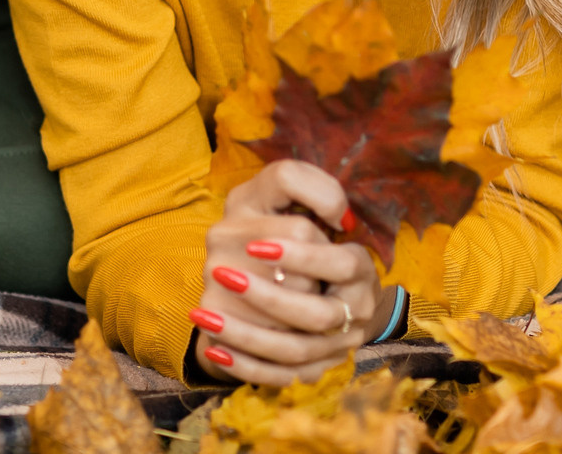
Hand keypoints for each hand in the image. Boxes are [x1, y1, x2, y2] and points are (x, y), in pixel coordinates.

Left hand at [186, 160, 395, 386]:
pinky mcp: (310, 369)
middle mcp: (353, 308)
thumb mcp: (284, 194)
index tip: (253, 245)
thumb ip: (299, 184)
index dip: (300, 257)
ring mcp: (334, 344)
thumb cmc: (279, 221)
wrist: (302, 278)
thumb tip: (316, 207)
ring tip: (203, 315)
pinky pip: (280, 377)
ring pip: (294, 352)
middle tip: (220, 275)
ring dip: (246, 335)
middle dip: (268, 300)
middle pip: (318, 316)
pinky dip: (246, 365)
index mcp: (358, 265)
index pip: (341, 265)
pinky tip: (214, 348)